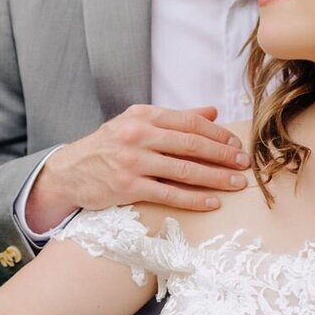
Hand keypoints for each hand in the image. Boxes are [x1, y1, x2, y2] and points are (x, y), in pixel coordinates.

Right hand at [24, 105, 249, 233]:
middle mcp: (138, 135)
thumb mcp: (136, 124)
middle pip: (190, 144)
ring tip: (236, 183)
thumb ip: (174, 119)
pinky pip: (169, 194)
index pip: (189, 122)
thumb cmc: (108, 147)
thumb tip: (212, 112)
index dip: (217, 133)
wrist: (70, 171)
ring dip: (215, 178)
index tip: (236, 144)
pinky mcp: (128, 187)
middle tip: (244, 163)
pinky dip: (194, 199)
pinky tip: (212, 202)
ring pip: (183, 169)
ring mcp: (132, 162)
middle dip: (222, 154)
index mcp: (143, 116)